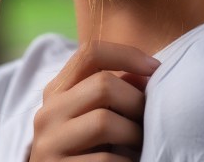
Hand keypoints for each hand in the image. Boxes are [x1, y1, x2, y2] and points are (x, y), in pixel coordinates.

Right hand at [29, 41, 160, 160]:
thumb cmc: (89, 150)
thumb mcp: (97, 115)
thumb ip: (116, 91)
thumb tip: (146, 73)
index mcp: (57, 91)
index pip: (90, 53)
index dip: (127, 54)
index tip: (155, 68)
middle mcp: (48, 113)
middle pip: (103, 85)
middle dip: (136, 102)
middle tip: (148, 121)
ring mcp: (49, 144)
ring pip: (103, 121)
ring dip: (134, 134)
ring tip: (141, 144)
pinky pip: (105, 159)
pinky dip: (127, 161)